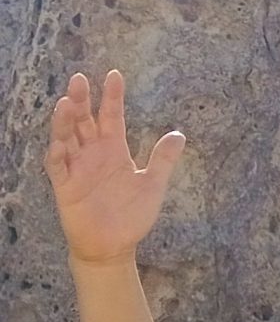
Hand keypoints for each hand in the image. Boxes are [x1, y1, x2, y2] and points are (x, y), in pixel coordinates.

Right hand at [45, 70, 183, 265]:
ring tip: (66, 102)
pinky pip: (58, 166)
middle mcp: (93, 154)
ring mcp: (77, 168)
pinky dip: (58, 153)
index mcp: (114, 150)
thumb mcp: (151, 184)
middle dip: (81, 101)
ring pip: (67, 138)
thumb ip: (162, 160)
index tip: (114, 75)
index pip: (112, 117)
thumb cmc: (131, 215)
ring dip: (65, 121)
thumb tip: (179, 134)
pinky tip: (60, 142)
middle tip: (79, 79)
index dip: (112, 97)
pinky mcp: (65, 186)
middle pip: (84, 122)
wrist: (114, 246)